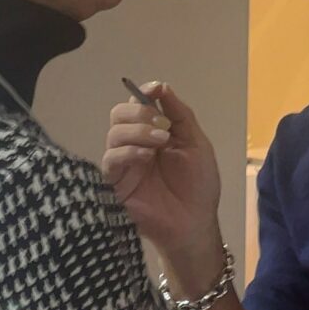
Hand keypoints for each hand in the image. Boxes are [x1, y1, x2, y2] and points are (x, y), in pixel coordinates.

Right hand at [102, 81, 224, 282]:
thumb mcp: (196, 143)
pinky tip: (147, 156)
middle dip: (138, 111)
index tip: (156, 90)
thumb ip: (180, 114)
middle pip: (119, 114)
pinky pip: (111, 159)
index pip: (138, 104)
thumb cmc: (198, 185)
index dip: (143, 93)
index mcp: (153, 132)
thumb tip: (161, 86)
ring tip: (160, 141)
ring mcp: (124, 163)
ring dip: (137, 130)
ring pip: (114, 133)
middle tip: (161, 123)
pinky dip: (128, 151)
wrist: (195, 222)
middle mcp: (134, 144)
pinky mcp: (115, 183)